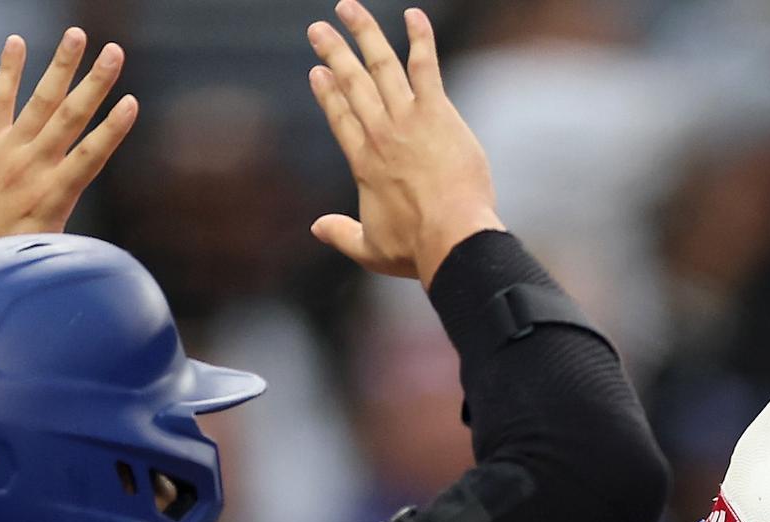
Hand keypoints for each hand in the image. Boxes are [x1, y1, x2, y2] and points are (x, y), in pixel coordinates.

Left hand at [0, 29, 138, 295]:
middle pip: (71, 116)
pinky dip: (8, 71)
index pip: (92, 155)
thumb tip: (93, 223)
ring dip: (61, 65)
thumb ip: (69, 216)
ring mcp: (6, 151)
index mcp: (55, 196)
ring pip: (40, 100)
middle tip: (114, 52)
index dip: (113, 128)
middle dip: (95, 82)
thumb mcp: (49, 246)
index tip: (132, 102)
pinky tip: (17, 42)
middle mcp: (33, 167)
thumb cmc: (6, 260)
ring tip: (77, 35)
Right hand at [304, 3, 499, 285]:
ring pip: (380, 65)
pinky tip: (414, 15)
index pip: (339, 116)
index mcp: (362, 162)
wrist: (452, 238)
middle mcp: (379, 133)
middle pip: (350, 82)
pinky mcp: (437, 112)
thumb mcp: (369, 248)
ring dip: (363, 32)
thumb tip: (317, 227)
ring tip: (347, 7)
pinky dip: (420, 38)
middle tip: (317, 28)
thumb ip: (342, 235)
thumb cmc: (415, 249)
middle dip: (333, 51)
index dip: (327, 91)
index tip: (318, 71)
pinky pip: (426, 66)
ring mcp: (407, 119)